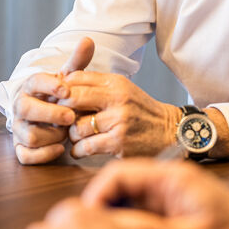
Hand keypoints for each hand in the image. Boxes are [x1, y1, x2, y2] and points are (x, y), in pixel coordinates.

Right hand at [11, 38, 94, 164]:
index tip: (66, 89)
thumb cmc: (59, 96)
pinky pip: (27, 156)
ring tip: (67, 131)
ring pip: (30, 135)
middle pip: (27, 110)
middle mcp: (20, 106)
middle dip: (51, 114)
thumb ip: (78, 62)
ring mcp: (18, 128)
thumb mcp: (68, 78)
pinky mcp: (20, 148)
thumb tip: (88, 40)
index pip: (35, 81)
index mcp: (31, 86)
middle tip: (71, 116)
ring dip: (52, 135)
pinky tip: (61, 147)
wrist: (49, 116)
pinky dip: (45, 154)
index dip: (50, 85)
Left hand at [59, 72, 180, 158]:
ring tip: (77, 136)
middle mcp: (117, 99)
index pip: (77, 78)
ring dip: (71, 135)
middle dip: (62, 111)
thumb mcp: (124, 90)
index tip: (59, 100)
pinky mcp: (118, 142)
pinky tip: (80, 150)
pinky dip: (77, 150)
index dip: (62, 89)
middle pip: (73, 99)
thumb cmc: (141, 112)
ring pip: (76, 127)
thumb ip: (98, 85)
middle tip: (62, 119)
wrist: (168, 131)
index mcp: (116, 83)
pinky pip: (85, 147)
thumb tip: (64, 83)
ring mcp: (118, 121)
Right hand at [82, 159, 228, 228]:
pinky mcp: (175, 220)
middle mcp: (168, 185)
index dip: (95, 197)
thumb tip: (104, 228)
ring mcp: (171, 203)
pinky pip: (143, 225)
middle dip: (103, 217)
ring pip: (129, 210)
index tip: (84, 226)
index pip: (118, 173)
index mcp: (172, 178)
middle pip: (119, 192)